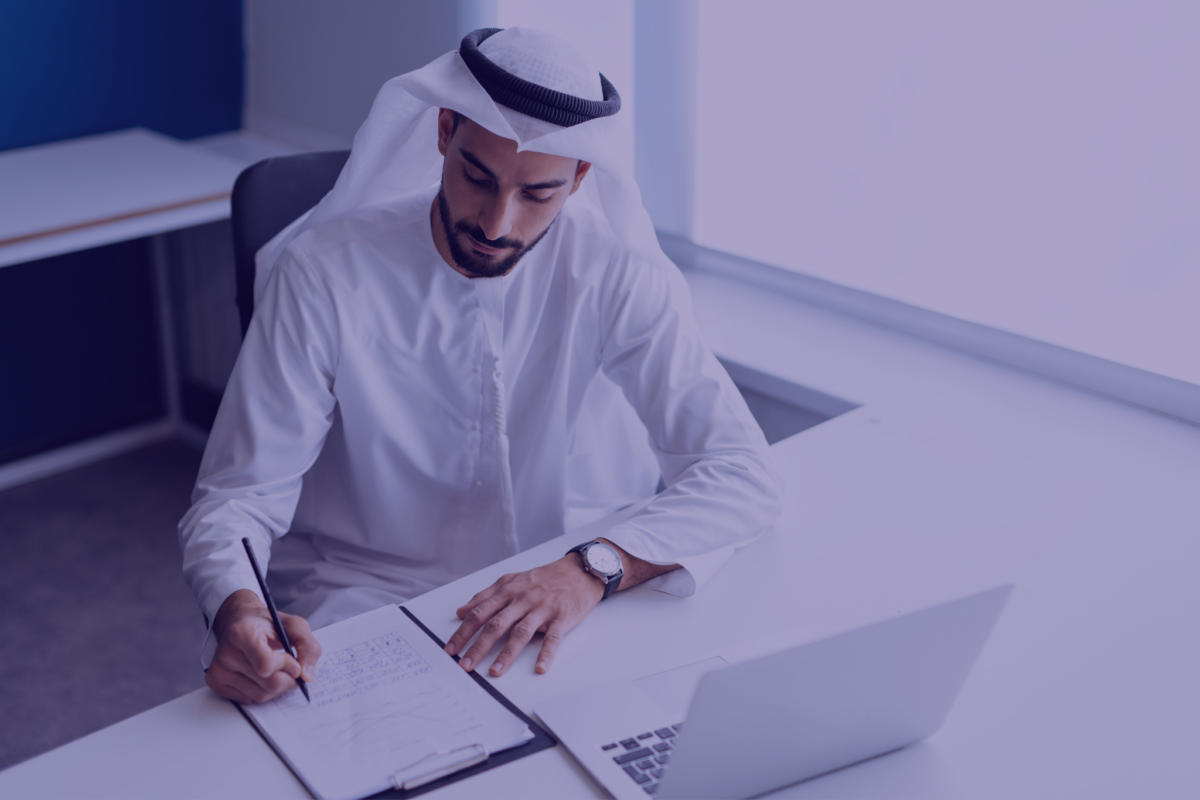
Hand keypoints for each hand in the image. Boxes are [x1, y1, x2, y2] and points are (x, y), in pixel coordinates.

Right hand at [205, 589, 321, 703]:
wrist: (240, 622)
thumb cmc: (266, 624)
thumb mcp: (294, 625)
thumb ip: (308, 646)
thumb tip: (306, 675)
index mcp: (242, 633)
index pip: (267, 665)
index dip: (287, 666)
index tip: (294, 662)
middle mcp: (226, 652)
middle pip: (266, 683)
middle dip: (287, 680)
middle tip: (292, 671)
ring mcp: (218, 669)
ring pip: (259, 695)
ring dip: (276, 688)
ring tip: (278, 672)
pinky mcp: (215, 681)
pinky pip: (247, 699)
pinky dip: (261, 692)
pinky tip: (262, 677)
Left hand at [444, 554, 603, 676]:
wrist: (578, 571)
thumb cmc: (544, 578)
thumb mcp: (511, 580)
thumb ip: (485, 595)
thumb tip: (462, 611)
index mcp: (508, 592)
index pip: (479, 614)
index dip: (463, 632)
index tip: (450, 649)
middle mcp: (522, 600)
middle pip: (496, 625)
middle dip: (478, 647)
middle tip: (465, 665)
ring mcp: (542, 609)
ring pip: (521, 633)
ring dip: (507, 654)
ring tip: (495, 671)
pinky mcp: (561, 618)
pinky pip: (553, 638)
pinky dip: (546, 653)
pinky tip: (540, 667)